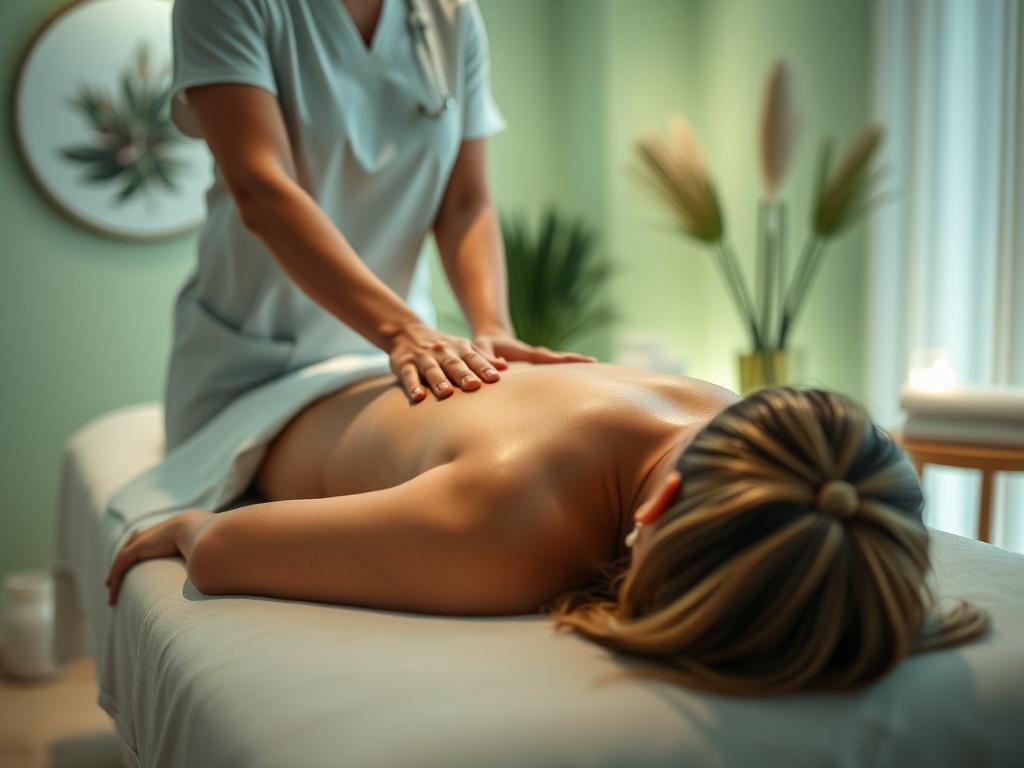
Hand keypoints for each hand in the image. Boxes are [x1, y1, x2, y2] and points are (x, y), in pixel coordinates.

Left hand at [106, 509, 212, 604]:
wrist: (198, 529)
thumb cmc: (207, 539)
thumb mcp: (205, 547)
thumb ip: (206, 557)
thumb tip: (217, 571)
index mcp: (167, 531)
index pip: (147, 541)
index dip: (139, 552)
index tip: (135, 565)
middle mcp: (152, 534)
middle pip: (130, 549)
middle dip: (122, 565)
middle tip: (113, 582)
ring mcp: (143, 540)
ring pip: (122, 561)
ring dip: (115, 579)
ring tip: (112, 597)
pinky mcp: (137, 549)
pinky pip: (120, 566)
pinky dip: (115, 580)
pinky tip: (112, 593)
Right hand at [385, 323, 511, 402]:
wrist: (405, 332)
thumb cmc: (441, 347)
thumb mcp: (461, 348)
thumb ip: (481, 357)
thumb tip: (505, 366)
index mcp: (458, 348)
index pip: (473, 358)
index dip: (484, 367)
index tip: (496, 378)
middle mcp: (442, 352)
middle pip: (454, 364)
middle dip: (464, 375)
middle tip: (474, 386)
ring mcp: (423, 358)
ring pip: (432, 370)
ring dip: (439, 381)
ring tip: (446, 393)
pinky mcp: (404, 364)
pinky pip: (409, 376)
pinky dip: (412, 386)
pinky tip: (418, 397)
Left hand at [472, 329, 597, 365]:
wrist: (489, 340)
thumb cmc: (484, 345)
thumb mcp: (482, 346)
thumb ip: (487, 355)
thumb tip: (501, 365)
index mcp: (528, 353)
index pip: (550, 357)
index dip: (567, 358)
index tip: (587, 360)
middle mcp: (536, 357)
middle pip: (560, 359)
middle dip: (577, 361)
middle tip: (596, 364)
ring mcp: (536, 363)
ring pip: (557, 365)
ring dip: (573, 367)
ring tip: (594, 372)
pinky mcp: (533, 369)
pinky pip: (549, 371)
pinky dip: (561, 374)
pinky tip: (572, 385)